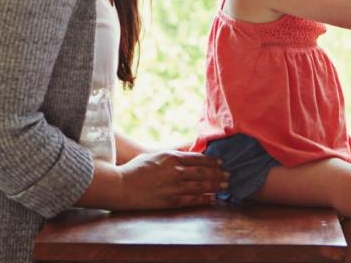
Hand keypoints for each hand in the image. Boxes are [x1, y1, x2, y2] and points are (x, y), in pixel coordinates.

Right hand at [110, 150, 228, 209]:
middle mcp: (176, 171)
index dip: (212, 161)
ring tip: (224, 186)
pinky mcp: (170, 200)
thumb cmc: (136, 168)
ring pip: (201, 186)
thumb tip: (188, 150)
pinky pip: (192, 200)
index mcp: (172, 157)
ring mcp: (174, 186)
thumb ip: (173, 153)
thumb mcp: (156, 154)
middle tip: (229, 175)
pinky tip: (212, 198)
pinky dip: (204, 199)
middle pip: (204, 172)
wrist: (121, 186)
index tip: (221, 162)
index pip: (199, 158)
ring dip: (215, 186)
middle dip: (218, 173)